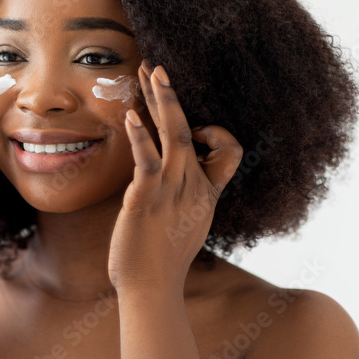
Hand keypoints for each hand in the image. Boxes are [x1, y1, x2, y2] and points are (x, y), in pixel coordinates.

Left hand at [107, 61, 242, 293]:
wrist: (152, 289)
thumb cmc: (161, 262)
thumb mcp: (185, 227)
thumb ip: (185, 202)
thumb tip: (174, 191)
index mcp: (206, 194)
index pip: (229, 153)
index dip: (217, 136)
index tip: (196, 132)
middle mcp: (194, 188)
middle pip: (193, 130)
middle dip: (173, 96)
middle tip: (158, 68)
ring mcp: (173, 191)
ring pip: (175, 134)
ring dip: (162, 101)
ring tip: (148, 72)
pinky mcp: (147, 198)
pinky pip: (148, 160)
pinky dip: (140, 136)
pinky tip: (129, 117)